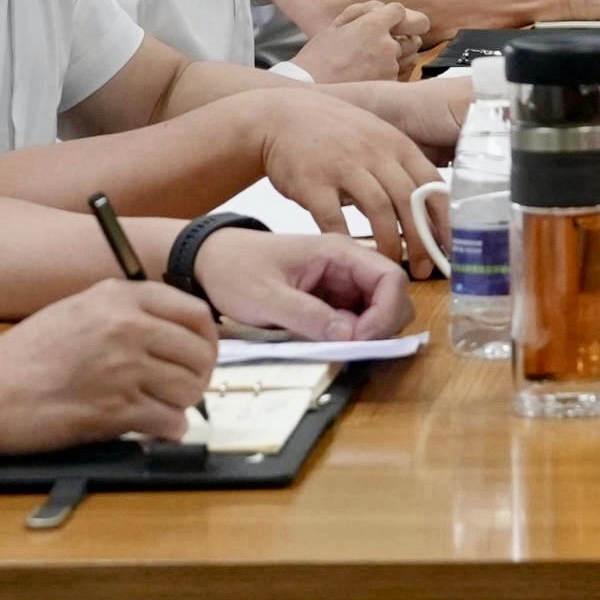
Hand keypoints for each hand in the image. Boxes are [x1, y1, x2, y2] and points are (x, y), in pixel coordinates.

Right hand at [0, 278, 215, 448]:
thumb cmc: (29, 355)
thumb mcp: (81, 309)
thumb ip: (130, 312)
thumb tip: (179, 331)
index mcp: (120, 298)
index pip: (196, 313)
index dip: (206, 339)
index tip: (199, 354)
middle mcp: (127, 328)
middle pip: (200, 354)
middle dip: (197, 375)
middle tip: (181, 388)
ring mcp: (123, 369)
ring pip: (190, 389)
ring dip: (182, 404)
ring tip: (160, 407)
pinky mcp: (116, 410)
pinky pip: (170, 421)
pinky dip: (168, 430)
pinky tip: (153, 429)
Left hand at [194, 229, 412, 341]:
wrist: (207, 261)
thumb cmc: (234, 269)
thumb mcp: (266, 296)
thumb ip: (307, 315)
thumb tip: (349, 335)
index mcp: (338, 252)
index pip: (391, 278)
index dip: (386, 312)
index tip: (361, 339)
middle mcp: (347, 265)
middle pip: (392, 296)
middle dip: (381, 326)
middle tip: (348, 347)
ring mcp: (340, 283)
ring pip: (376, 311)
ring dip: (365, 333)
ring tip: (332, 344)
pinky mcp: (330, 300)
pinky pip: (354, 319)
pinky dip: (349, 335)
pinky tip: (324, 341)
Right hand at [248, 93, 444, 273]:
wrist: (282, 117)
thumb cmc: (336, 132)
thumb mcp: (377, 138)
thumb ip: (402, 169)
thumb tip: (430, 208)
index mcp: (397, 145)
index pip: (433, 184)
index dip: (445, 219)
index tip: (452, 247)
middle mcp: (375, 153)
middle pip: (409, 201)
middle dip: (421, 240)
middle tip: (426, 269)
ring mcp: (343, 165)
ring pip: (378, 209)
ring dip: (389, 243)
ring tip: (391, 265)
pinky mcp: (312, 181)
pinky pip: (334, 216)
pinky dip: (347, 239)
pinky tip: (353, 255)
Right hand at [290, 0, 426, 85]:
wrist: (311, 88)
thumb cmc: (319, 56)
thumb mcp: (336, 26)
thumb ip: (362, 13)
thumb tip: (382, 9)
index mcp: (373, 25)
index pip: (399, 10)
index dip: (394, 15)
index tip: (388, 22)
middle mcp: (387, 45)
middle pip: (412, 36)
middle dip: (402, 37)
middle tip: (384, 44)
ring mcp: (391, 66)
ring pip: (409, 56)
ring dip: (398, 56)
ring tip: (374, 61)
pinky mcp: (390, 84)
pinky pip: (400, 74)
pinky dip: (391, 73)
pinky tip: (371, 75)